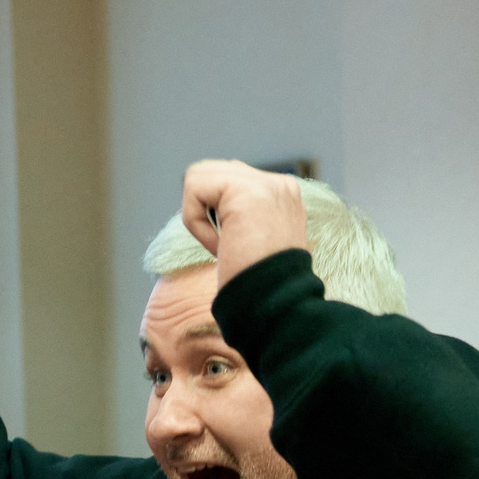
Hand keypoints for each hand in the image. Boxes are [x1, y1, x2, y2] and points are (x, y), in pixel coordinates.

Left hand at [179, 160, 308, 289]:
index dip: (217, 216)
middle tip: (226, 246)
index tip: (238, 248)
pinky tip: (220, 244)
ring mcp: (267, 184)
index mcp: (284, 197)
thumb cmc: (262, 289)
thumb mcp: (257, 244)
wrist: (275, 307)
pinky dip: (196, 221)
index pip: (231, 181)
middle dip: (204, 210)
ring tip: (223, 245)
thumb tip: (213, 204)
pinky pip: (194, 188)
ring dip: (199, 217)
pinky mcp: (245, 190)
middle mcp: (280, 184)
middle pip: (213, 171)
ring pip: (199, 175)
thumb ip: (242, 217)